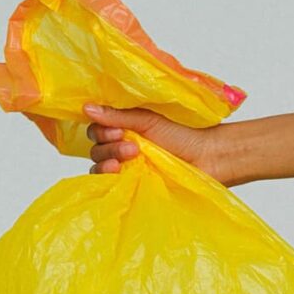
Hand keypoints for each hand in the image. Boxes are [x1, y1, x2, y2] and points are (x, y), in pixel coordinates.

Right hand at [83, 104, 240, 185]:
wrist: (207, 157)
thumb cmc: (184, 134)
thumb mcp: (149, 120)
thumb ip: (118, 115)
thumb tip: (86, 108)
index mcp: (124, 127)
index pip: (96, 128)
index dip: (101, 129)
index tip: (117, 130)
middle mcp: (121, 146)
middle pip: (96, 147)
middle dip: (108, 146)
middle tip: (131, 146)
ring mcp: (124, 167)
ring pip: (99, 164)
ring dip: (109, 160)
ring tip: (131, 157)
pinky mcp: (129, 185)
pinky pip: (107, 183)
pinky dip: (108, 178)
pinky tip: (118, 173)